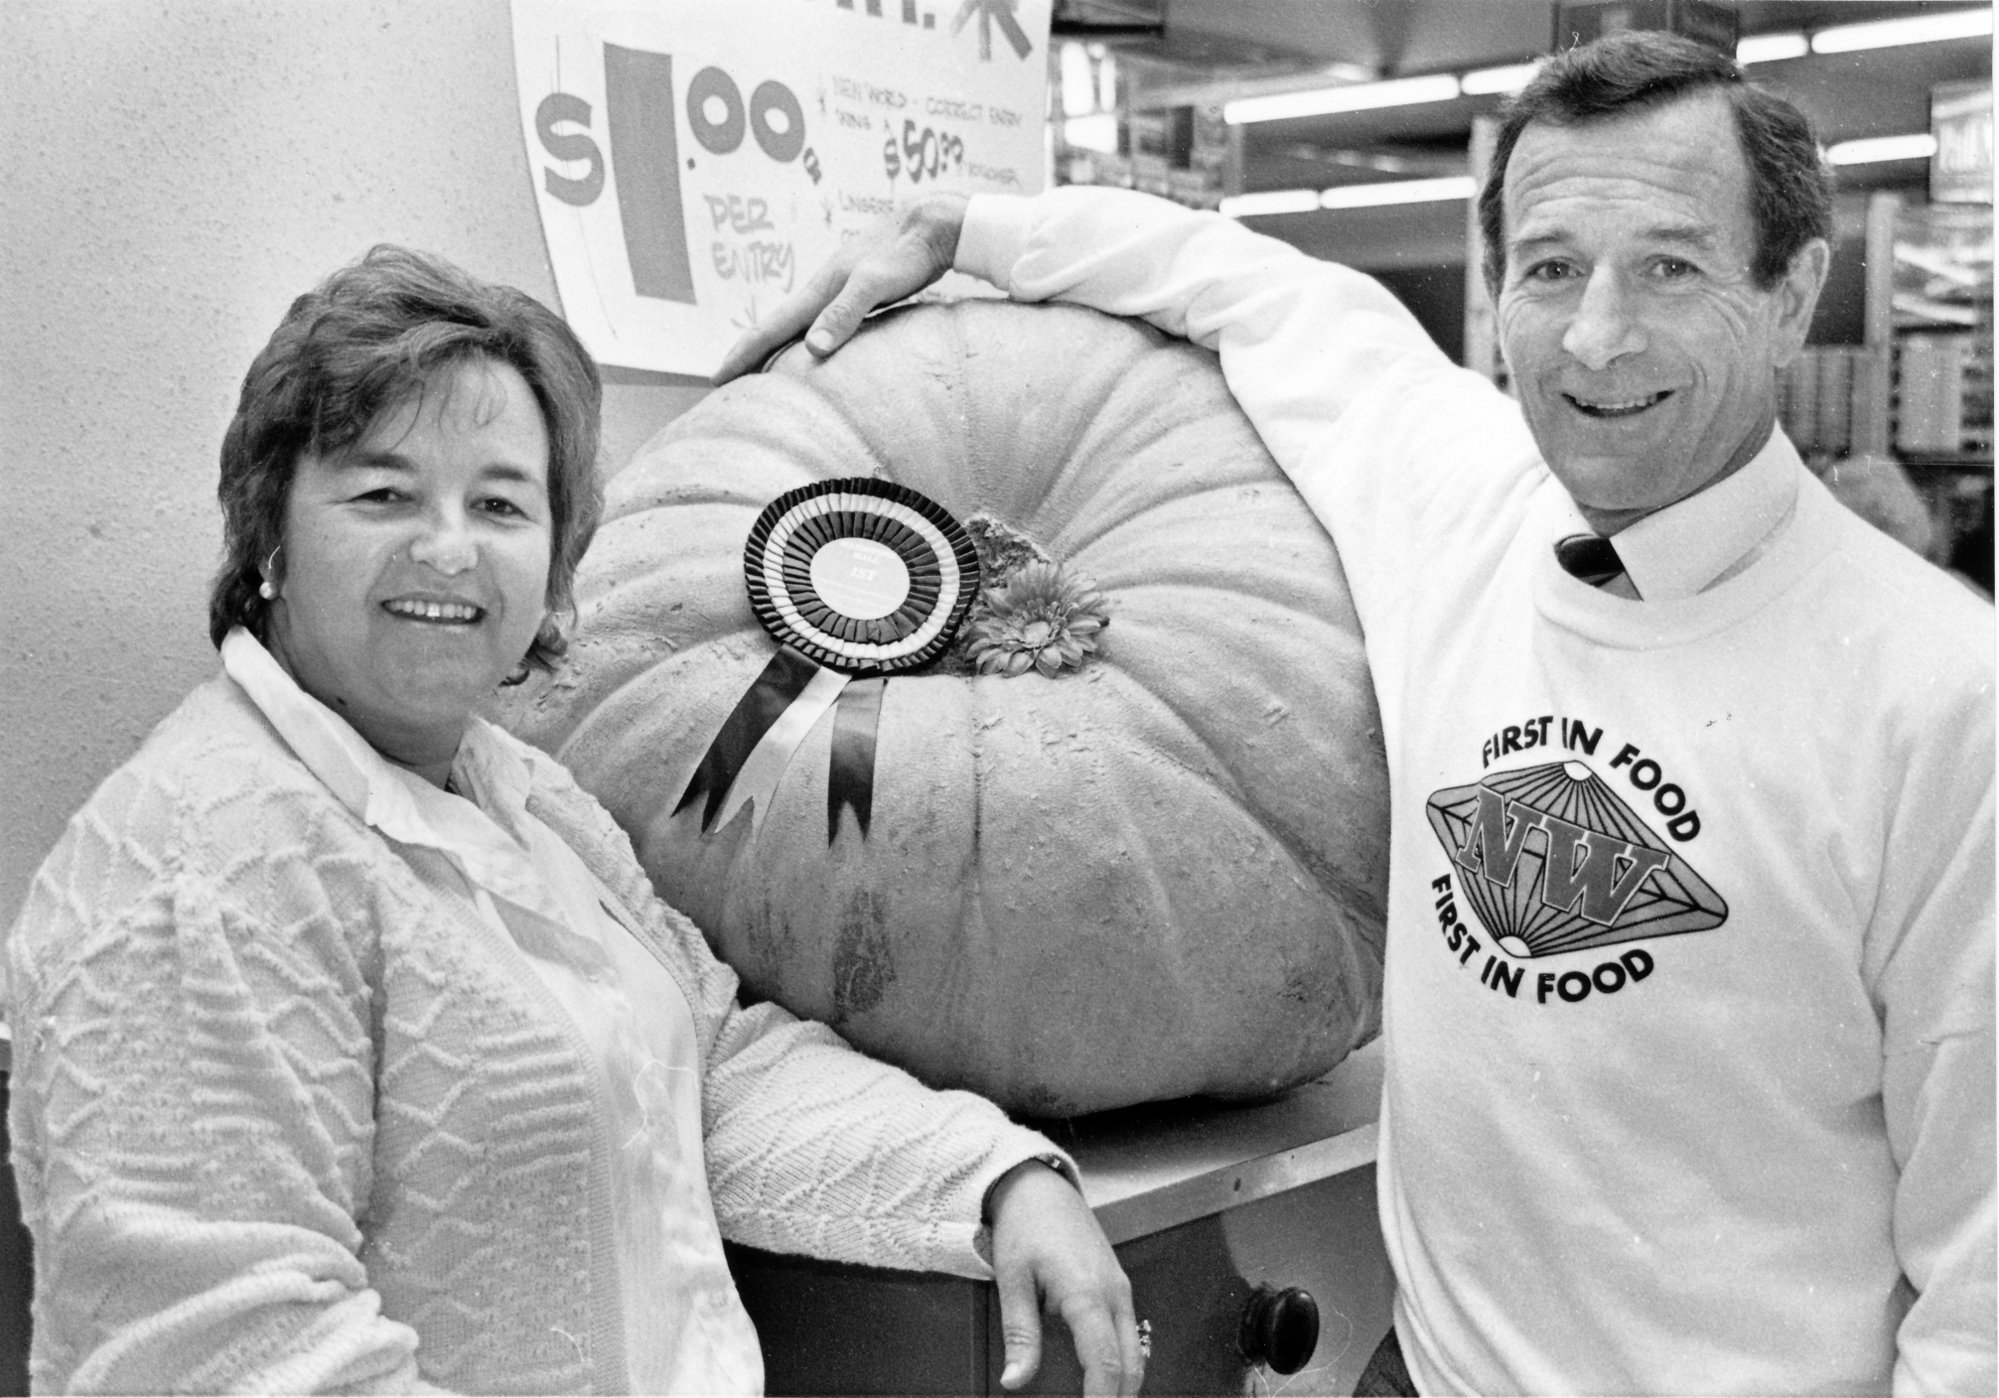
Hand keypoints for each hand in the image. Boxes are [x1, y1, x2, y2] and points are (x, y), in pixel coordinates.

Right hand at [711, 192, 971, 383]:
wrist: (933, 225)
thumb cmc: (906, 254)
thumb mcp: (876, 283)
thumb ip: (845, 313)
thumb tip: (812, 348)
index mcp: (820, 289)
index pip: (772, 327)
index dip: (744, 353)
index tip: (717, 378)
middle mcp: (823, 290)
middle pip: (778, 327)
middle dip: (749, 353)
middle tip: (725, 382)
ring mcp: (840, 292)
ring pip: (798, 326)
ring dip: (774, 349)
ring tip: (758, 373)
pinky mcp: (859, 296)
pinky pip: (821, 326)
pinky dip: (805, 342)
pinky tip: (810, 352)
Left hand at [988, 1159, 1143, 1395]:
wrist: (1039, 1186)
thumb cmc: (1024, 1226)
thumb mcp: (1012, 1279)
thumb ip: (1020, 1334)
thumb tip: (1015, 1381)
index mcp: (1087, 1293)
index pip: (1105, 1363)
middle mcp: (1114, 1293)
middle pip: (1130, 1364)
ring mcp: (1120, 1288)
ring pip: (1134, 1351)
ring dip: (1122, 1384)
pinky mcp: (1118, 1286)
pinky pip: (1128, 1333)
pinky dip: (1121, 1363)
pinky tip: (1102, 1379)